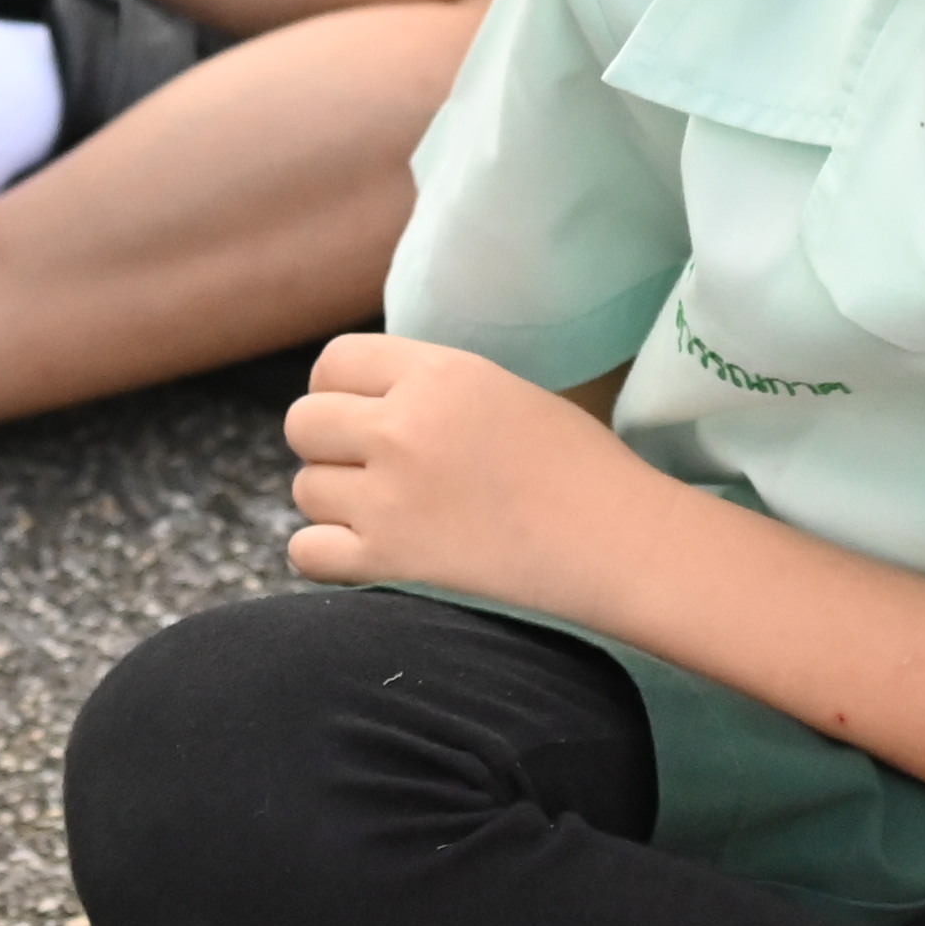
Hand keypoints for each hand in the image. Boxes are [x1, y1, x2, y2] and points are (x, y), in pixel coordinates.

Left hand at [285, 330, 651, 612]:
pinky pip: (307, 551)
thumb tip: (366, 402)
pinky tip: (365, 553)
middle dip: (328, 445)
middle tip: (369, 468)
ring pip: (305, 490)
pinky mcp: (389, 563)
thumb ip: (429, 388)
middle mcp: (402, 428)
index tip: (361, 414)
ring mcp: (390, 499)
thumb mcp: (501, 390)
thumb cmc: (579, 467)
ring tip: (386, 514)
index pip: (333, 362)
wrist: (620, 544)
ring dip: (335, 502)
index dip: (338, 389)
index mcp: (437, 374)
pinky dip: (328, 554)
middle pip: (304, 424)